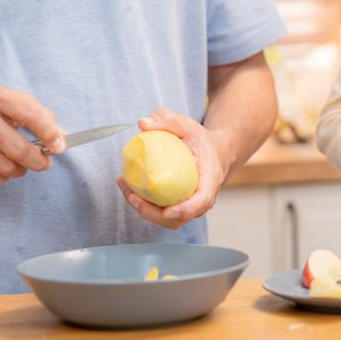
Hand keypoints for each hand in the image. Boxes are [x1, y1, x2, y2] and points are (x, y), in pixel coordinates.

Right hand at [0, 84, 63, 183]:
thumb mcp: (7, 98)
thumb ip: (36, 113)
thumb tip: (60, 136)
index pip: (30, 114)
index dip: (49, 132)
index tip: (60, 145)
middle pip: (18, 149)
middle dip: (39, 160)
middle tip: (45, 162)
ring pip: (6, 167)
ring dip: (22, 169)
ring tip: (24, 163)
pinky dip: (5, 176)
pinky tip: (5, 166)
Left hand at [116, 108, 227, 229]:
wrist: (213, 153)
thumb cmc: (201, 140)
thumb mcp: (187, 124)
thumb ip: (166, 119)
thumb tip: (142, 124)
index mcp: (210, 179)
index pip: (202, 200)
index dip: (186, 209)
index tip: (168, 211)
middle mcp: (202, 198)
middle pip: (181, 217)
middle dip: (154, 214)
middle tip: (133, 197)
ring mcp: (191, 206)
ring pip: (169, 220)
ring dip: (146, 211)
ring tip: (127, 191)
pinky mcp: (179, 206)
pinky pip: (163, 213)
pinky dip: (145, 206)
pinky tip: (129, 189)